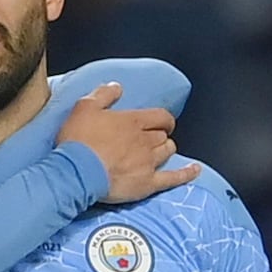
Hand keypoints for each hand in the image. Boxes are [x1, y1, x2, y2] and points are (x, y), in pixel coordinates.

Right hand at [58, 83, 199, 202]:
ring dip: (165, 150)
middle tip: (151, 139)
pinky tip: (195, 171)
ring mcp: (148, 163)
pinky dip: (186, 174)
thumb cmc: (78, 140)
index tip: (158, 123)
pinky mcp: (147, 184)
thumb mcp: (84, 108)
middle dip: (160, 136)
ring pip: (167, 152)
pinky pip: (173, 178)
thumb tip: (117, 87)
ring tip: (158, 152)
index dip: (162, 119)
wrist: (76, 172)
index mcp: (133, 121)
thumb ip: (103, 95)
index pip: (160, 116)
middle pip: (163, 136)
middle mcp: (145, 140)